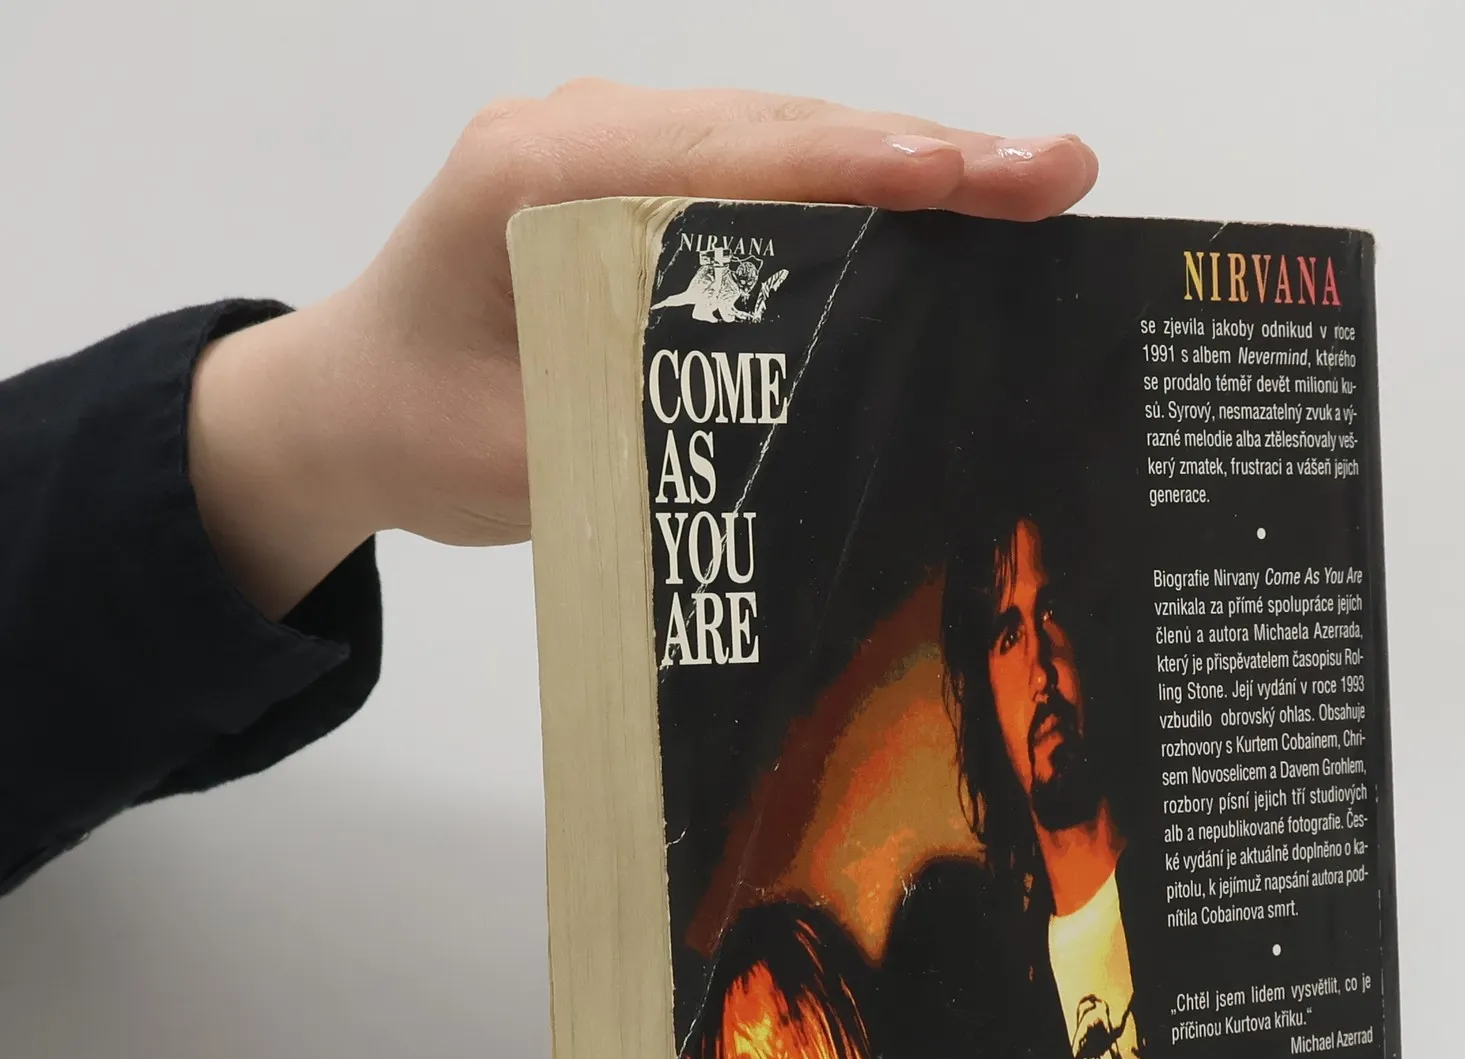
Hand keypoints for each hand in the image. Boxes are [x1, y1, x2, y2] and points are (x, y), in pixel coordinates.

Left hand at [187, 85, 1098, 618]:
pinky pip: (757, 170)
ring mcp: (609, 147)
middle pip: (779, 127)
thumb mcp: (523, 461)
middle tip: (1057, 176)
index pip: (737, 157)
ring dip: (902, 164)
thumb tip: (788, 427)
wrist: (343, 405)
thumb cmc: (415, 433)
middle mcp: (581, 134)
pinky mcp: (632, 181)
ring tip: (1026, 189)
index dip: (871, 167)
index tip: (982, 177)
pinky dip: (850, 191)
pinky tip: (938, 217)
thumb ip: (642, 427)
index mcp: (541, 177)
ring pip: (780, 137)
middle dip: (924, 153)